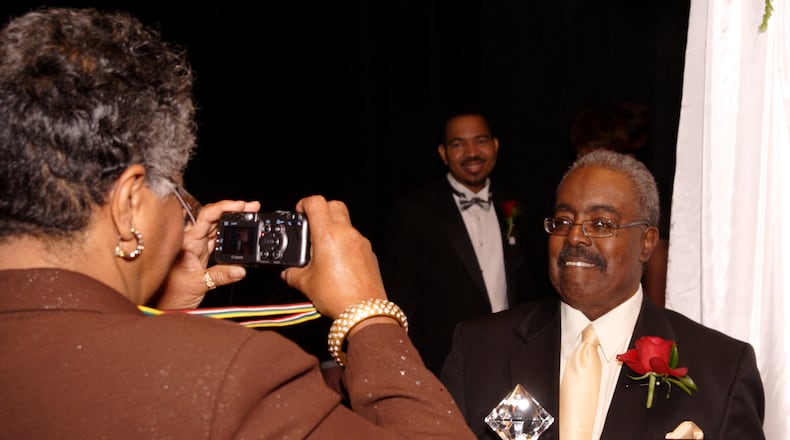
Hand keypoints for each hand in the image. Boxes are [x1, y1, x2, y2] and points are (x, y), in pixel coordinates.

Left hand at [156, 199, 259, 309]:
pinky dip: (230, 235)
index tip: (242, 205)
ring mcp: (197, 248)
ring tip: (250, 214)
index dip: (225, 207)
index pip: (207, 216)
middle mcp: (191, 241)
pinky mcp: (202, 256)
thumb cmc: (170, 296)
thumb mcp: (197, 285)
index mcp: (187, 242)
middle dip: (234, 210)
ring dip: (233, 221)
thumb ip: (220, 276)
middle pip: (214, 218)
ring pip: (216, 228)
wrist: (163, 307)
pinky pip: (217, 240)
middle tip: (252, 207)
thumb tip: (241, 270)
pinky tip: (239, 232)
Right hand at [280, 195, 386, 319]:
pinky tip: (337, 260)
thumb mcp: (306, 284)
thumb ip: (293, 273)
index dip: (304, 203)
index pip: (316, 203)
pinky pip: (354, 238)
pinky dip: (344, 242)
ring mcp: (360, 242)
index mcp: (328, 235)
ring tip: (322, 247)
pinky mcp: (369, 252)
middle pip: (334, 205)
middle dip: (321, 210)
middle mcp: (346, 233)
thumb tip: (288, 272)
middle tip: (311, 224)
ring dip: (333, 227)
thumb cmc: (337, 296)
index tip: (299, 212)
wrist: (364, 311)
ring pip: (346, 222)